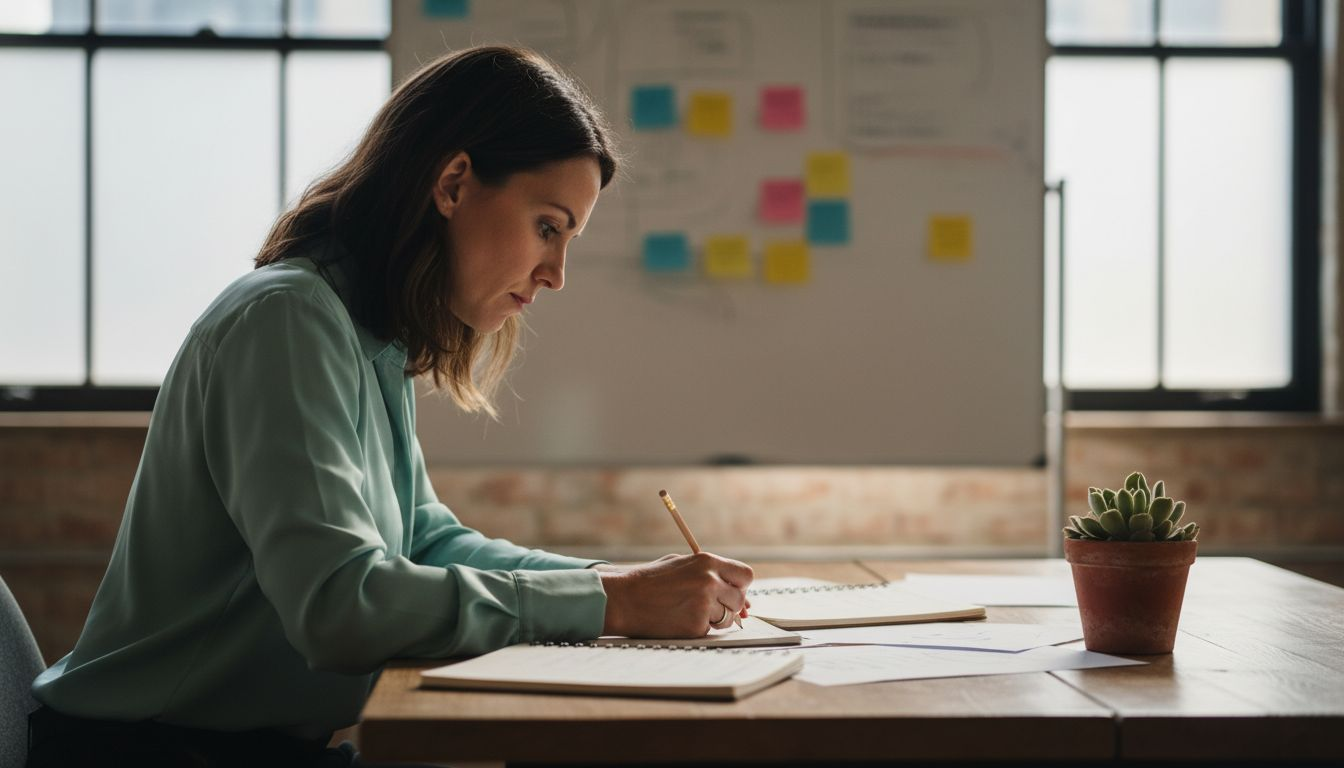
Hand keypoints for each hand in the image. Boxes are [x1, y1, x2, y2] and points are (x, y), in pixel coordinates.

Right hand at [598, 552, 752, 637]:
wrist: (624, 598)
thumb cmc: (651, 581)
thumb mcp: (682, 566)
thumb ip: (712, 576)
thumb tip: (743, 601)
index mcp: (707, 562)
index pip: (745, 575)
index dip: (740, 585)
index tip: (730, 590)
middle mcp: (709, 581)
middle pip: (740, 599)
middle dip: (729, 605)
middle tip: (708, 605)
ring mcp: (703, 604)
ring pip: (728, 618)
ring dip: (716, 619)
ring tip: (690, 611)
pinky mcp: (695, 626)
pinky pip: (709, 630)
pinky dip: (698, 628)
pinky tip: (679, 619)